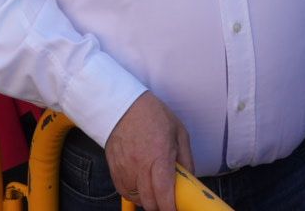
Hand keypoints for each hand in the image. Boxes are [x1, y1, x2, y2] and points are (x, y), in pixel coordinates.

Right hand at [105, 92, 191, 210]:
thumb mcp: (178, 132)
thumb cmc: (151, 114)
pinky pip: (124, 192)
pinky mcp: (114, 169)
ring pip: (137, 199)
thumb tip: (190, 178)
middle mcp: (140, 166)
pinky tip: (141, 184)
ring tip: (154, 188)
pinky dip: (134, 193)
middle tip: (168, 199)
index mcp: (159, 156)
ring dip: (148, 199)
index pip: (164, 195)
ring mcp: (125, 169)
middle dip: (161, 206)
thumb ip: (186, 158)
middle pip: (150, 203)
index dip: (171, 208)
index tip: (176, 208)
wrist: (122, 104)